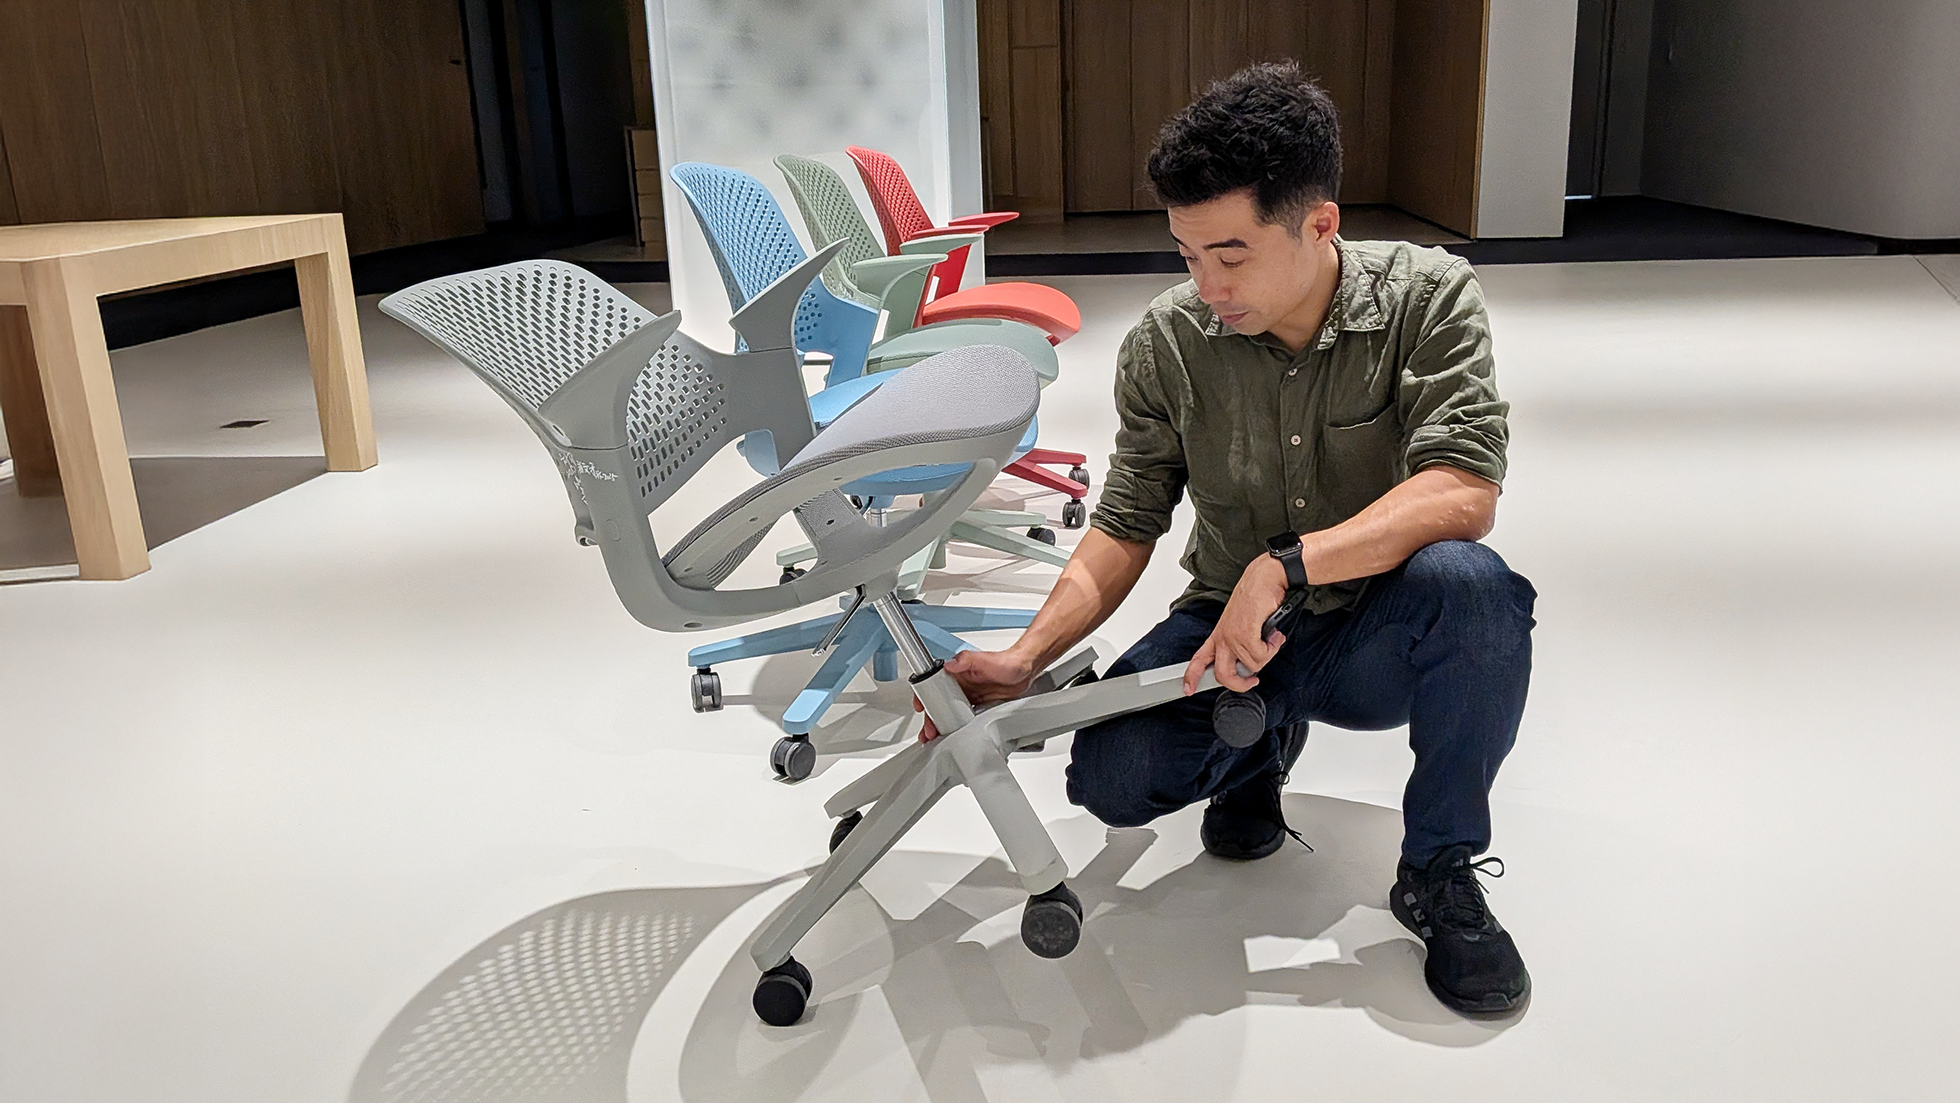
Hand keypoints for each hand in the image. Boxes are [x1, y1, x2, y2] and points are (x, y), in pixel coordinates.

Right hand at [914, 648, 1037, 740]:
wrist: (1026, 671)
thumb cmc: (1007, 662)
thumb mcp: (985, 660)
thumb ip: (967, 660)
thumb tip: (950, 664)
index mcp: (956, 672)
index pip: (932, 683)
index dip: (924, 697)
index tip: (920, 707)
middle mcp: (960, 684)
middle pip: (938, 703)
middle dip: (931, 718)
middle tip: (929, 731)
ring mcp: (968, 696)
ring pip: (949, 712)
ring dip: (941, 725)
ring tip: (935, 738)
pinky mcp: (977, 705)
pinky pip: (963, 717)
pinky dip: (956, 726)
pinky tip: (954, 735)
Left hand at [1182, 553, 1288, 694]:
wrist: (1264, 578)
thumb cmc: (1255, 597)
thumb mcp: (1242, 624)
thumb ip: (1243, 645)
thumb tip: (1251, 665)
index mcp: (1218, 636)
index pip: (1198, 660)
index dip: (1191, 677)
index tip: (1188, 690)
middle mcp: (1222, 637)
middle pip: (1223, 675)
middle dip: (1240, 684)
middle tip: (1253, 680)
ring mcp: (1232, 636)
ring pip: (1251, 666)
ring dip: (1267, 655)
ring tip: (1271, 639)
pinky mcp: (1245, 634)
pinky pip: (1261, 656)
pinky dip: (1272, 648)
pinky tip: (1274, 636)